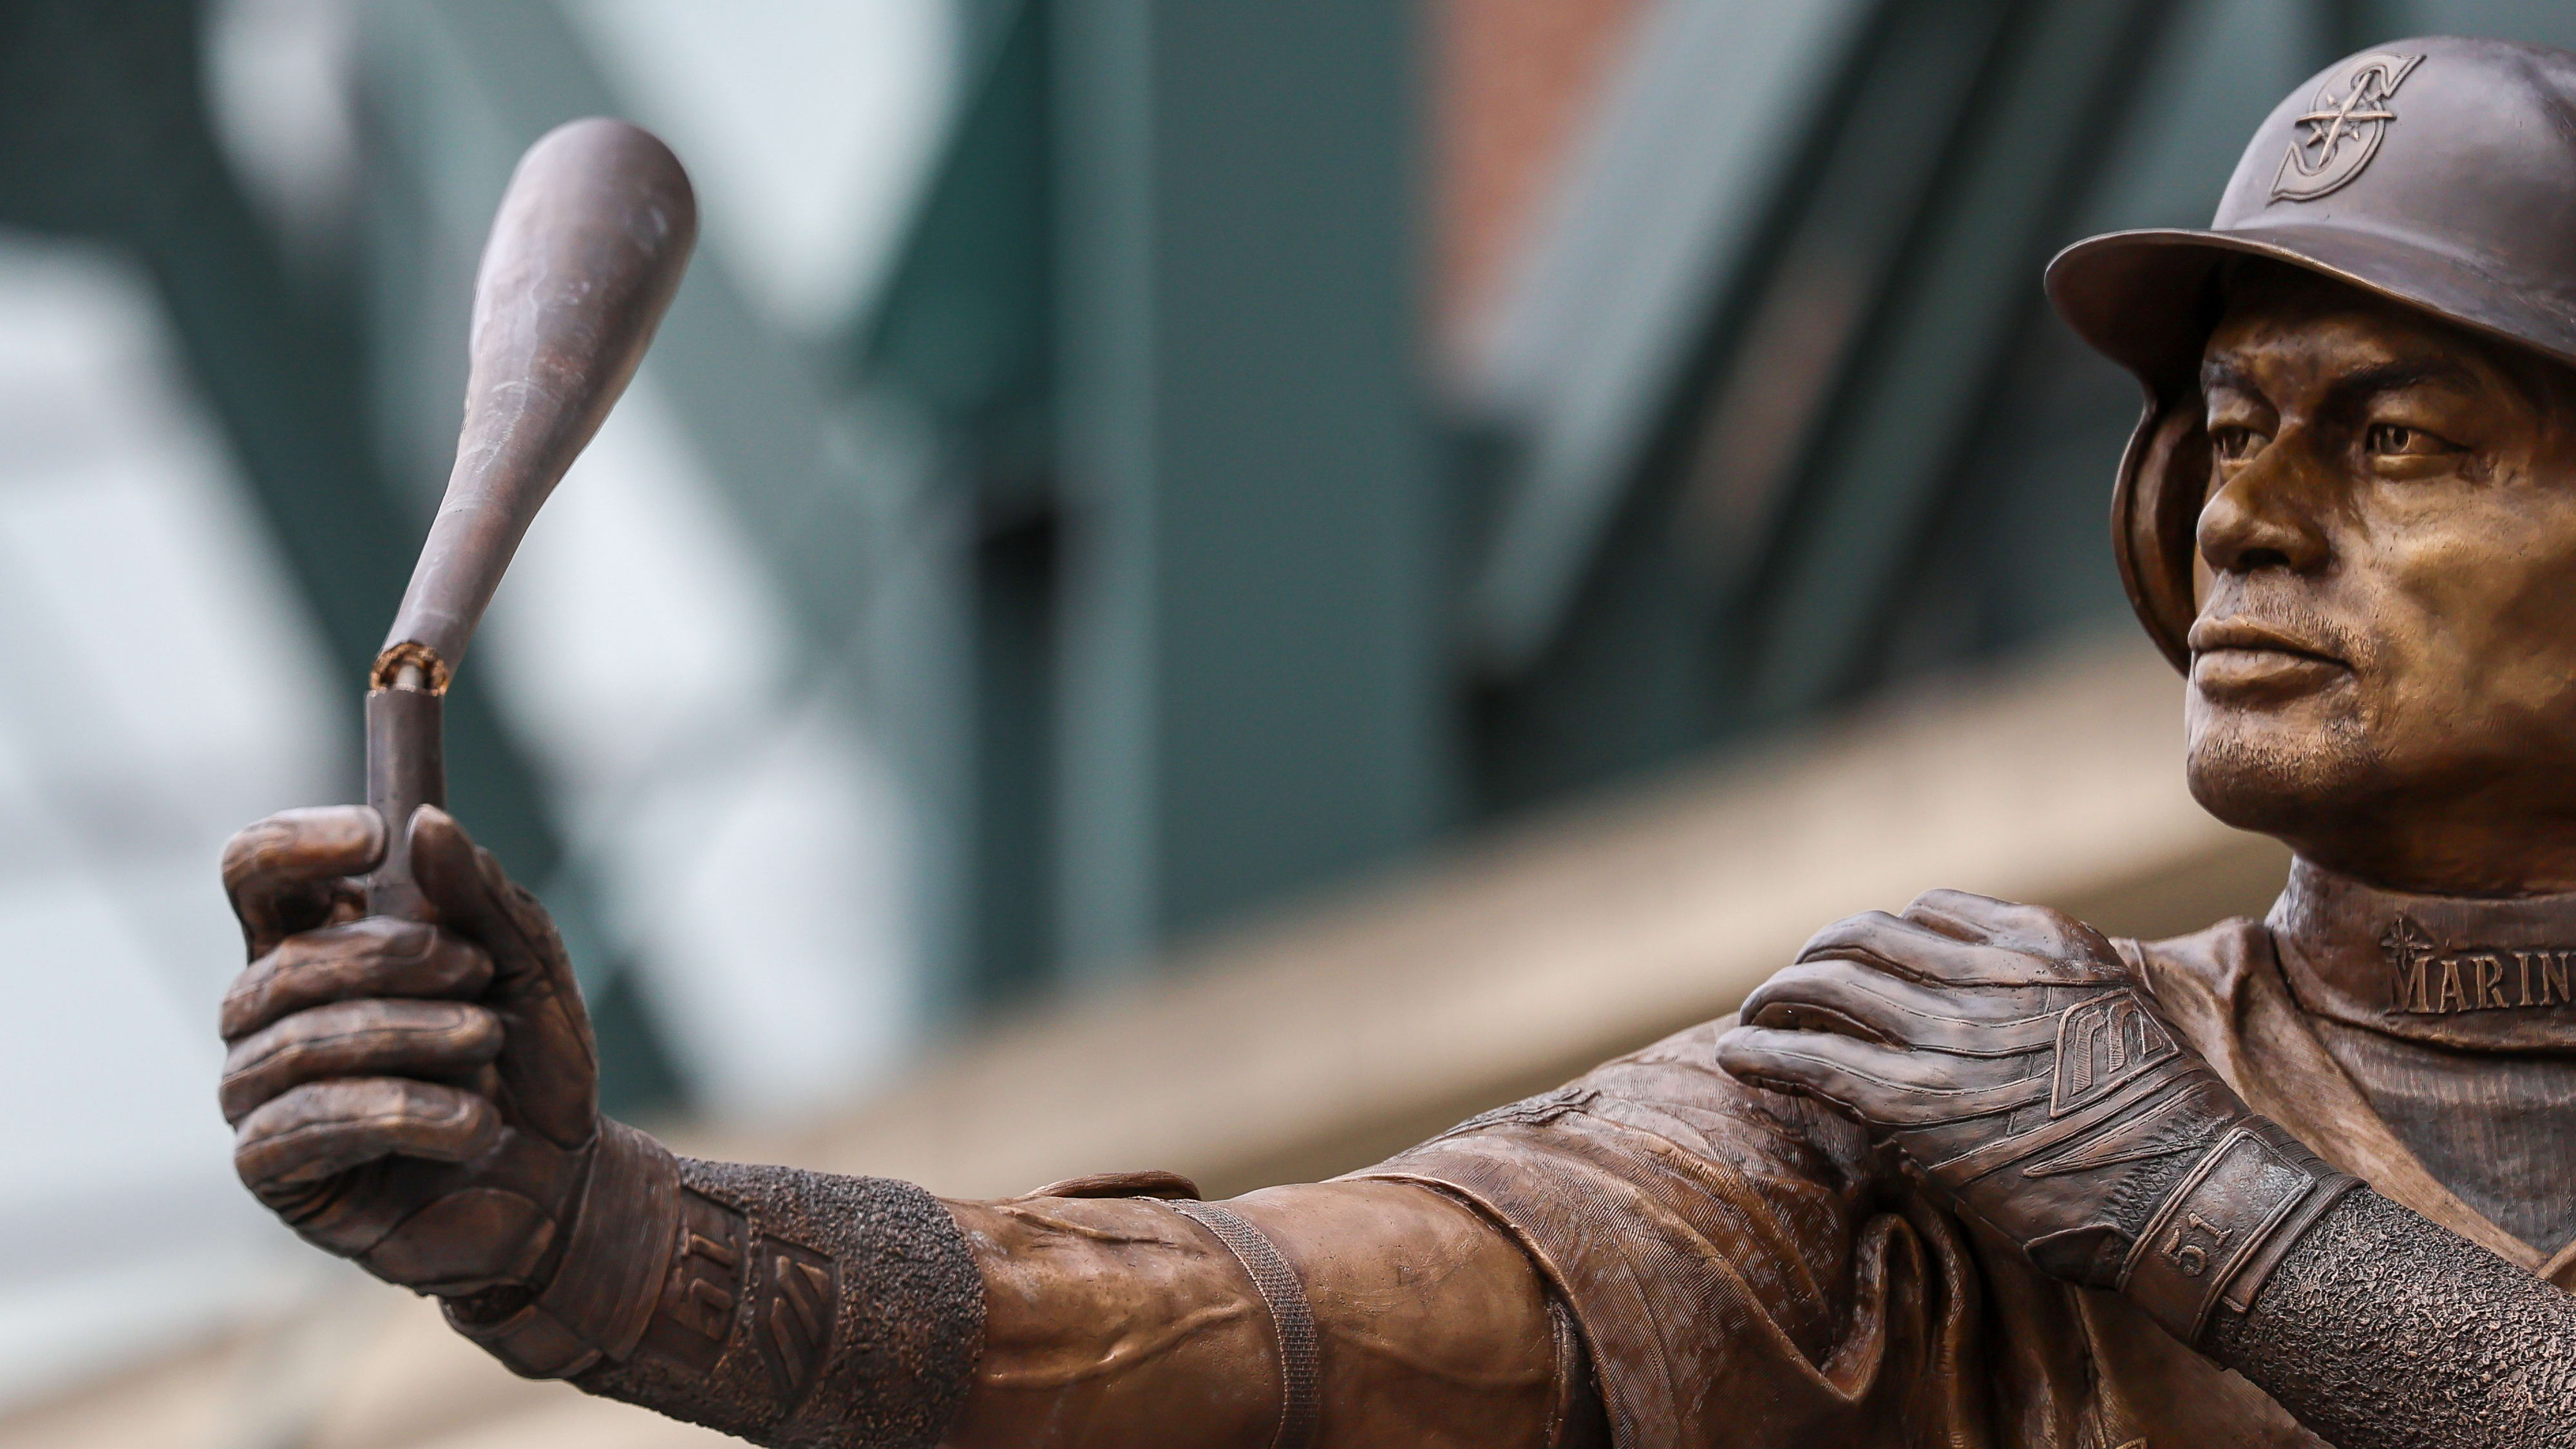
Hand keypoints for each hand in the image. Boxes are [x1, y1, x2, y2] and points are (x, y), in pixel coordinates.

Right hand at [221, 805, 674, 1375]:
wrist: (564, 1182)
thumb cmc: (533, 1066)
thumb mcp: (527, 966)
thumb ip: (479, 895)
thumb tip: (424, 823)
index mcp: (316, 946)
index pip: (254, 874)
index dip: (295, 845)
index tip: (376, 838)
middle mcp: (268, 1015)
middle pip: (287, 961)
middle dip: (394, 958)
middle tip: (479, 972)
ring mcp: (260, 1093)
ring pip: (302, 1043)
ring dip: (411, 1037)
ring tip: (487, 1043)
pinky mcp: (271, 1170)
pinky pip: (305, 1126)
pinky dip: (401, 1114)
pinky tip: (471, 1124)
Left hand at [1715, 890, 2353, 1344]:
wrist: (2195, 1192)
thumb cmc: (2168, 1123)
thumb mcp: (2116, 1010)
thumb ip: (2045, 986)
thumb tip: (1972, 988)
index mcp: (2041, 941)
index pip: (1931, 910)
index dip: (1885, 935)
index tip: (1863, 960)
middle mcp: (1987, 973)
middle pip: (1863, 935)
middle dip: (1817, 955)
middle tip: (1792, 985)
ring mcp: (1948, 1035)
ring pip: (1826, 984)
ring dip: (1776, 998)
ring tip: (1754, 1018)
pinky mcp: (1915, 1104)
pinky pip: (1812, 1059)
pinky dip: (1762, 1051)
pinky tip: (1737, 1059)